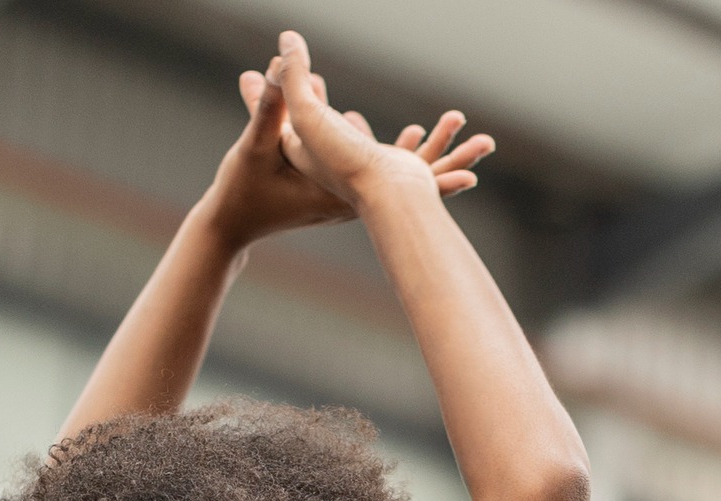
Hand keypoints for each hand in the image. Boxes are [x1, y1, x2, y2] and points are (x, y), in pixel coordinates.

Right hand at [199, 37, 488, 246]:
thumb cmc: (242, 187)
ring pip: (404, 177)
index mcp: (344, 198)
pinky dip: (403, 151)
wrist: (232, 220)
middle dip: (451, 165)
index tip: (472, 177)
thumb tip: (283, 60)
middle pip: (414, 185)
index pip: (399, 192)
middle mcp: (354, 201)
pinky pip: (383, 170)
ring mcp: (350, 196)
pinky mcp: (342, 188)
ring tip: (478, 141)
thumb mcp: (254, 145)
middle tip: (488, 149)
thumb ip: (269, 102)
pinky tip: (418, 135)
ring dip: (439, 155)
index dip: (436, 180)